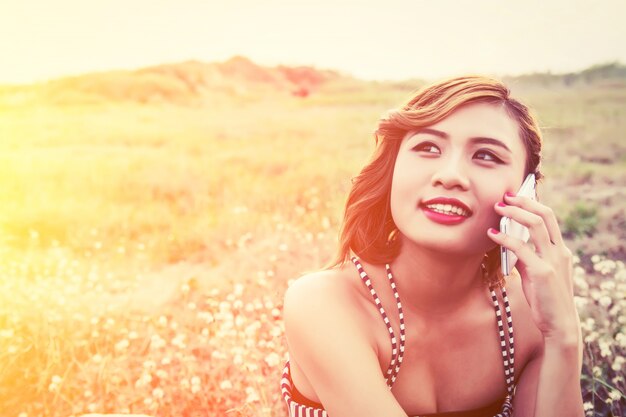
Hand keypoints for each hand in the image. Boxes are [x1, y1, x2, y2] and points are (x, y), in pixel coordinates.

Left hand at [487, 193, 579, 345]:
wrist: (558, 324)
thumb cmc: (545, 299)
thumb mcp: (536, 274)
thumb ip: (526, 258)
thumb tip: (510, 245)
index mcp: (560, 250)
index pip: (549, 217)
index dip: (532, 203)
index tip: (515, 196)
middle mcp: (559, 251)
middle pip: (544, 215)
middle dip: (523, 202)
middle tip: (504, 197)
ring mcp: (552, 260)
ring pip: (535, 225)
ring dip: (514, 214)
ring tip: (497, 209)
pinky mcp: (542, 271)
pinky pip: (521, 248)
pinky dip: (505, 238)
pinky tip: (492, 234)